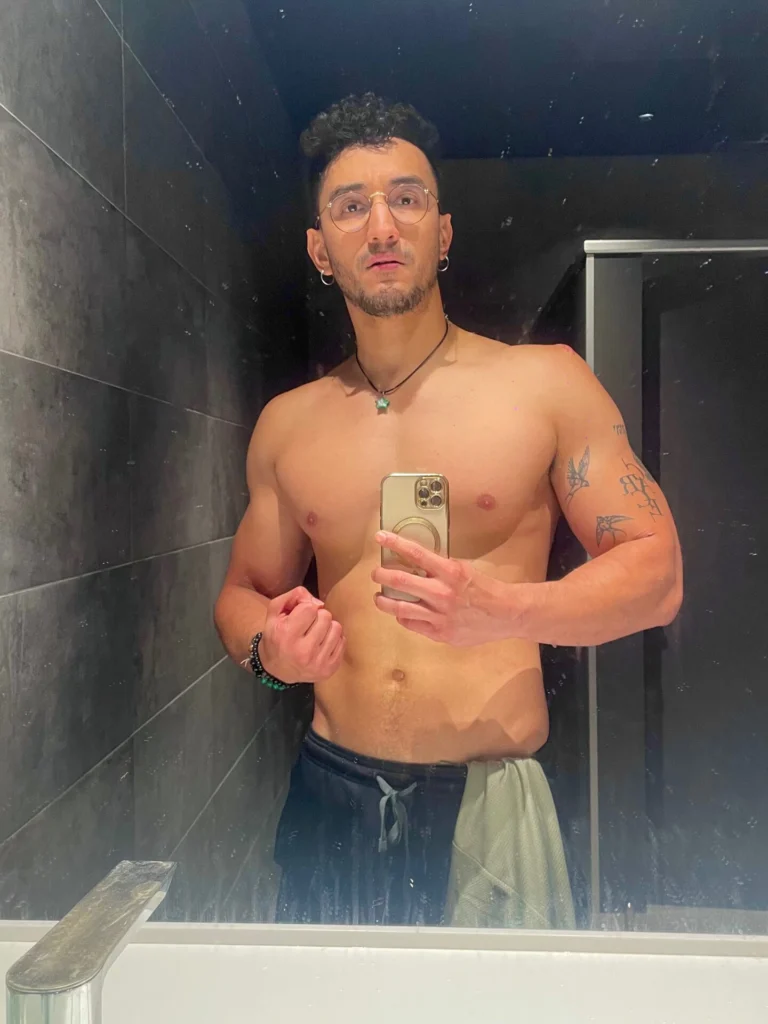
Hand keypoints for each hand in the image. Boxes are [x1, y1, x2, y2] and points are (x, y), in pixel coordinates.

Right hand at [259, 586, 345, 683]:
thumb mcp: (274, 613)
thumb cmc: (277, 637)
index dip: (305, 607)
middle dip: (318, 616)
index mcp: (287, 635)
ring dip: (327, 627)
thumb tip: (318, 602)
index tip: (299, 615)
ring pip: (336, 628)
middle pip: (325, 616)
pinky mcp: (329, 669)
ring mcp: (318, 662)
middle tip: (308, 625)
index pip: (310, 608)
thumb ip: (292, 597)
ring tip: (316, 633)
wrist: (278, 669)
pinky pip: (342, 642)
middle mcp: (303, 651)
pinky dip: (334, 639)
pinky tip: (322, 643)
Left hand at [371, 531, 527, 646]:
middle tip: (376, 573)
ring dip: (383, 601)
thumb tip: (416, 563)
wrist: (506, 614)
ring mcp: (439, 615)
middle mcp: (442, 593)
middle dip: (382, 575)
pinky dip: (402, 617)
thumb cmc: (485, 589)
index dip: (395, 544)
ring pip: (399, 607)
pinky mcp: (440, 633)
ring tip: (378, 597)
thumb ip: (441, 568)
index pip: (416, 553)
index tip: (380, 537)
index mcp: (450, 572)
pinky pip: (412, 624)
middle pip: (400, 581)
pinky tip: (400, 613)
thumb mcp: (465, 570)